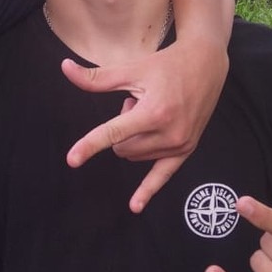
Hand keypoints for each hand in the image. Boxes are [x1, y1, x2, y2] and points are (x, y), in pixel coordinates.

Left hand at [62, 33, 226, 212]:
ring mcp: (179, 144)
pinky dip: (147, 190)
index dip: (90, 145)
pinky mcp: (186, 150)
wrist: (206, 65)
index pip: (114, 132)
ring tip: (152, 111)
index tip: (72, 159)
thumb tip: (65, 68)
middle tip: (139, 101)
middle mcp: (169, 132)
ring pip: (135, 156)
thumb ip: (97, 78)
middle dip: (121, 127)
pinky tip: (135, 206)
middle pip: (122, 147)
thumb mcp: (131, 69)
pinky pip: (161, 176)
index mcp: (154, 112)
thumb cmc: (166, 65)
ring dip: (134, 137)